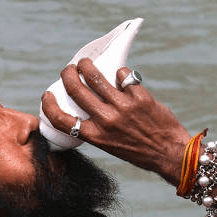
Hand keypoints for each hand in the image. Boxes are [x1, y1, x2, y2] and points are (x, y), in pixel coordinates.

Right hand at [41, 58, 189, 185]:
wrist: (169, 153)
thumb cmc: (138, 151)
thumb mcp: (109, 144)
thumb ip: (97, 127)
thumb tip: (87, 102)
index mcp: (95, 136)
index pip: (61, 119)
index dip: (49, 104)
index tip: (48, 94)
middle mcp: (106, 121)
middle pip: (76, 90)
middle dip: (68, 74)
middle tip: (69, 69)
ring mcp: (123, 107)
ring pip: (96, 77)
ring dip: (87, 65)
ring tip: (86, 63)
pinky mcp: (140, 97)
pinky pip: (123, 76)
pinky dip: (120, 74)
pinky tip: (122, 77)